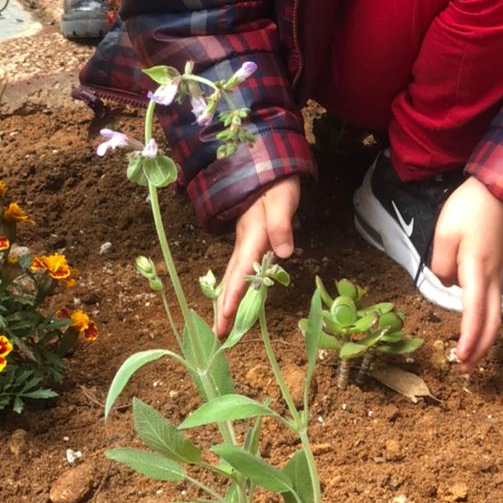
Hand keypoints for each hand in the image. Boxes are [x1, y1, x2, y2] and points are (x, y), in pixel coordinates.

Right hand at [216, 175, 300, 336]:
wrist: (267, 169)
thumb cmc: (277, 184)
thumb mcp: (282, 200)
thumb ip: (282, 224)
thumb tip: (284, 252)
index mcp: (252, 235)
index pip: (241, 270)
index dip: (234, 294)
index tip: (225, 317)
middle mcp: (244, 242)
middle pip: (231, 278)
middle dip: (224, 306)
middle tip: (218, 334)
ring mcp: (245, 242)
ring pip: (232, 275)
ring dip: (227, 299)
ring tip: (221, 323)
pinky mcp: (249, 241)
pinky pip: (239, 269)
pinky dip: (234, 287)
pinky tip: (234, 298)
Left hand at [429, 176, 502, 371]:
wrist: (498, 191)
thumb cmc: (469, 209)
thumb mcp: (444, 233)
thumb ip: (441, 264)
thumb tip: (448, 283)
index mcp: (477, 269)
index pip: (474, 311)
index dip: (469, 337)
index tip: (461, 358)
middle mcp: (492, 278)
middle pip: (492, 321)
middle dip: (481, 348)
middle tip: (467, 370)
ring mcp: (498, 275)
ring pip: (495, 315)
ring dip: (484, 338)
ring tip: (469, 358)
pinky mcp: (496, 270)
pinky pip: (492, 304)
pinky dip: (485, 323)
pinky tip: (474, 328)